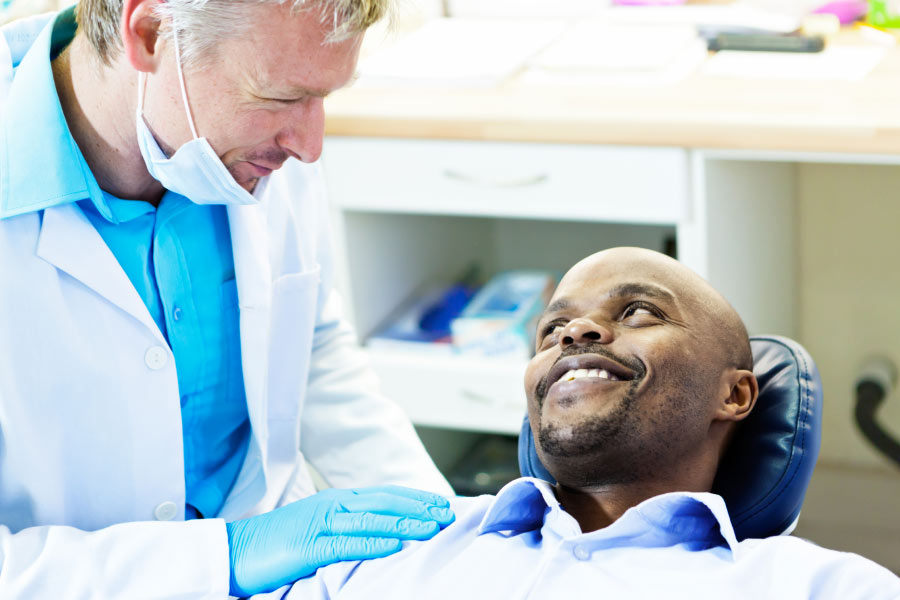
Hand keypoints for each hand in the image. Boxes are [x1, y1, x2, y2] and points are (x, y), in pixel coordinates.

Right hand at [225, 485, 454, 595]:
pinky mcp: (308, 547)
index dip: (414, 497)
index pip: (384, 494)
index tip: (440, 503)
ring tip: (431, 528)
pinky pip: (346, 544)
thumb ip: (347, 525)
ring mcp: (320, 524)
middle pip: (383, 502)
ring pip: (371, 521)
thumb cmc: (278, 543)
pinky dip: (373, 545)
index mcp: (335, 499)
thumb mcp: (318, 527)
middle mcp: (331, 505)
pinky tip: (394, 547)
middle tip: (447, 513)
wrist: (236, 550)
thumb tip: (382, 532)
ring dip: (404, 524)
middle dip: (418, 507)